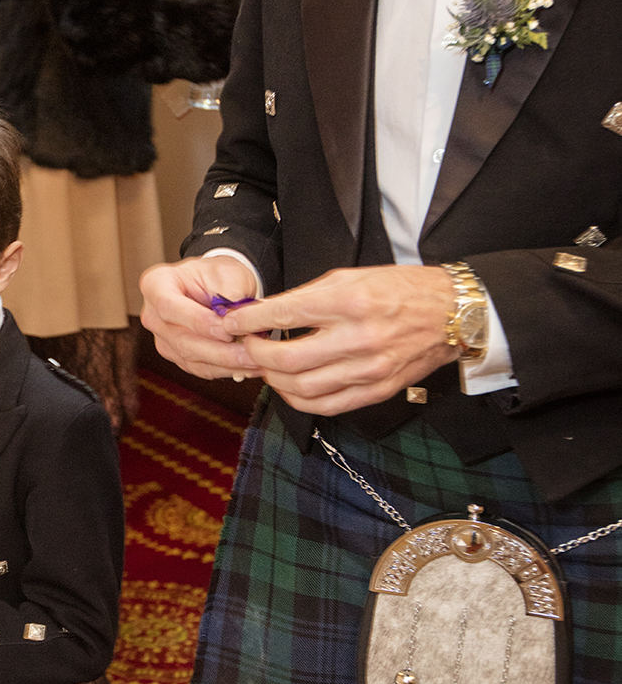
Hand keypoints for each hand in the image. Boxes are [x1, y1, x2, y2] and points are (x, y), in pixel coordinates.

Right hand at [140, 255, 262, 380]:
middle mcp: (154, 315)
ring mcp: (164, 339)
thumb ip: (229, 296)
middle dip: (219, 350)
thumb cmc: (217, 274)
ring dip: (226, 363)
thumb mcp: (226, 273)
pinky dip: (226, 369)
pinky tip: (248, 366)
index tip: (227, 330)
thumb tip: (235, 324)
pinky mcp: (178, 356)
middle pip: (182, 340)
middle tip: (250, 352)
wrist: (216, 285)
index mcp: (156, 285)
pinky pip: (200, 368)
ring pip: (192, 359)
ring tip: (256, 360)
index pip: (170, 307)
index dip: (198, 321)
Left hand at [222, 265, 454, 414]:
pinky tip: (290, 386)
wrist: (451, 313)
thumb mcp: (351, 277)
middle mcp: (358, 337)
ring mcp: (368, 369)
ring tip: (267, 366)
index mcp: (349, 300)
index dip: (249, 320)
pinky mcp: (377, 390)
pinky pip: (326, 406)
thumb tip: (266, 313)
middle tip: (247, 345)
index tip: (231, 321)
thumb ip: (308, 298)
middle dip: (256, 354)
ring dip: (274, 379)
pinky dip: (299, 400)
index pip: (284, 314)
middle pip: (287, 359)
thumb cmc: (400, 289)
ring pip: (302, 388)